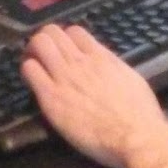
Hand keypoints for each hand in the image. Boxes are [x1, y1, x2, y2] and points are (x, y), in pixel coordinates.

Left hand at [20, 24, 167, 167]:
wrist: (134, 136)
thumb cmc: (140, 115)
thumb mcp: (130, 79)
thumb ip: (113, 67)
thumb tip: (105, 65)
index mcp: (101, 57)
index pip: (75, 31)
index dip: (66, 39)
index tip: (64, 51)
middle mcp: (80, 61)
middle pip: (52, 32)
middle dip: (45, 41)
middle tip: (43, 56)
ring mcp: (64, 76)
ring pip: (38, 44)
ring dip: (33, 52)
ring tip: (34, 65)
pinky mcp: (51, 96)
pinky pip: (29, 69)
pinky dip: (28, 70)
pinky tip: (32, 82)